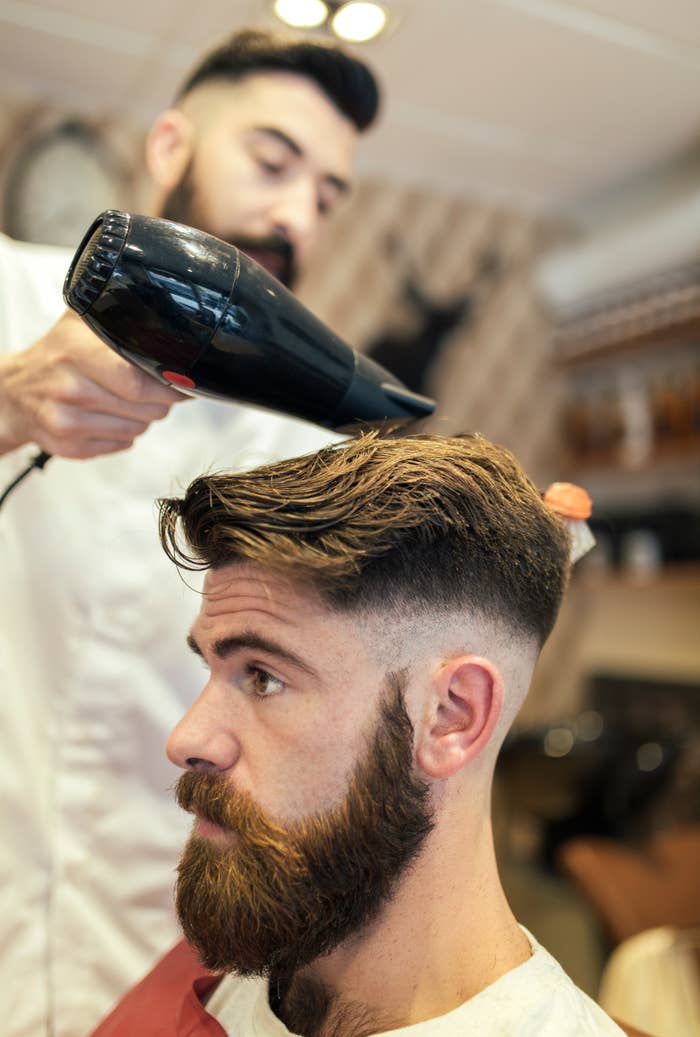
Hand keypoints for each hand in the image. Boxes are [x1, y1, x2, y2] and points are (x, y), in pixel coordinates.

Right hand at [0, 310, 185, 458]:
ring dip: (142, 417)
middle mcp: (68, 388)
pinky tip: (108, 416)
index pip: (137, 381)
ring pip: (137, 429)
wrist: (15, 391)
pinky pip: (121, 445)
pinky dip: (124, 433)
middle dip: (160, 401)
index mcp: (75, 352)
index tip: (180, 382)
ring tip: (124, 400)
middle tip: (153, 389)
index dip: (167, 385)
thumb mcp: (80, 321)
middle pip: (144, 409)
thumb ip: (119, 315)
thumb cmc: (57, 354)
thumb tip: (166, 319)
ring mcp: (66, 422)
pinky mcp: (69, 447)